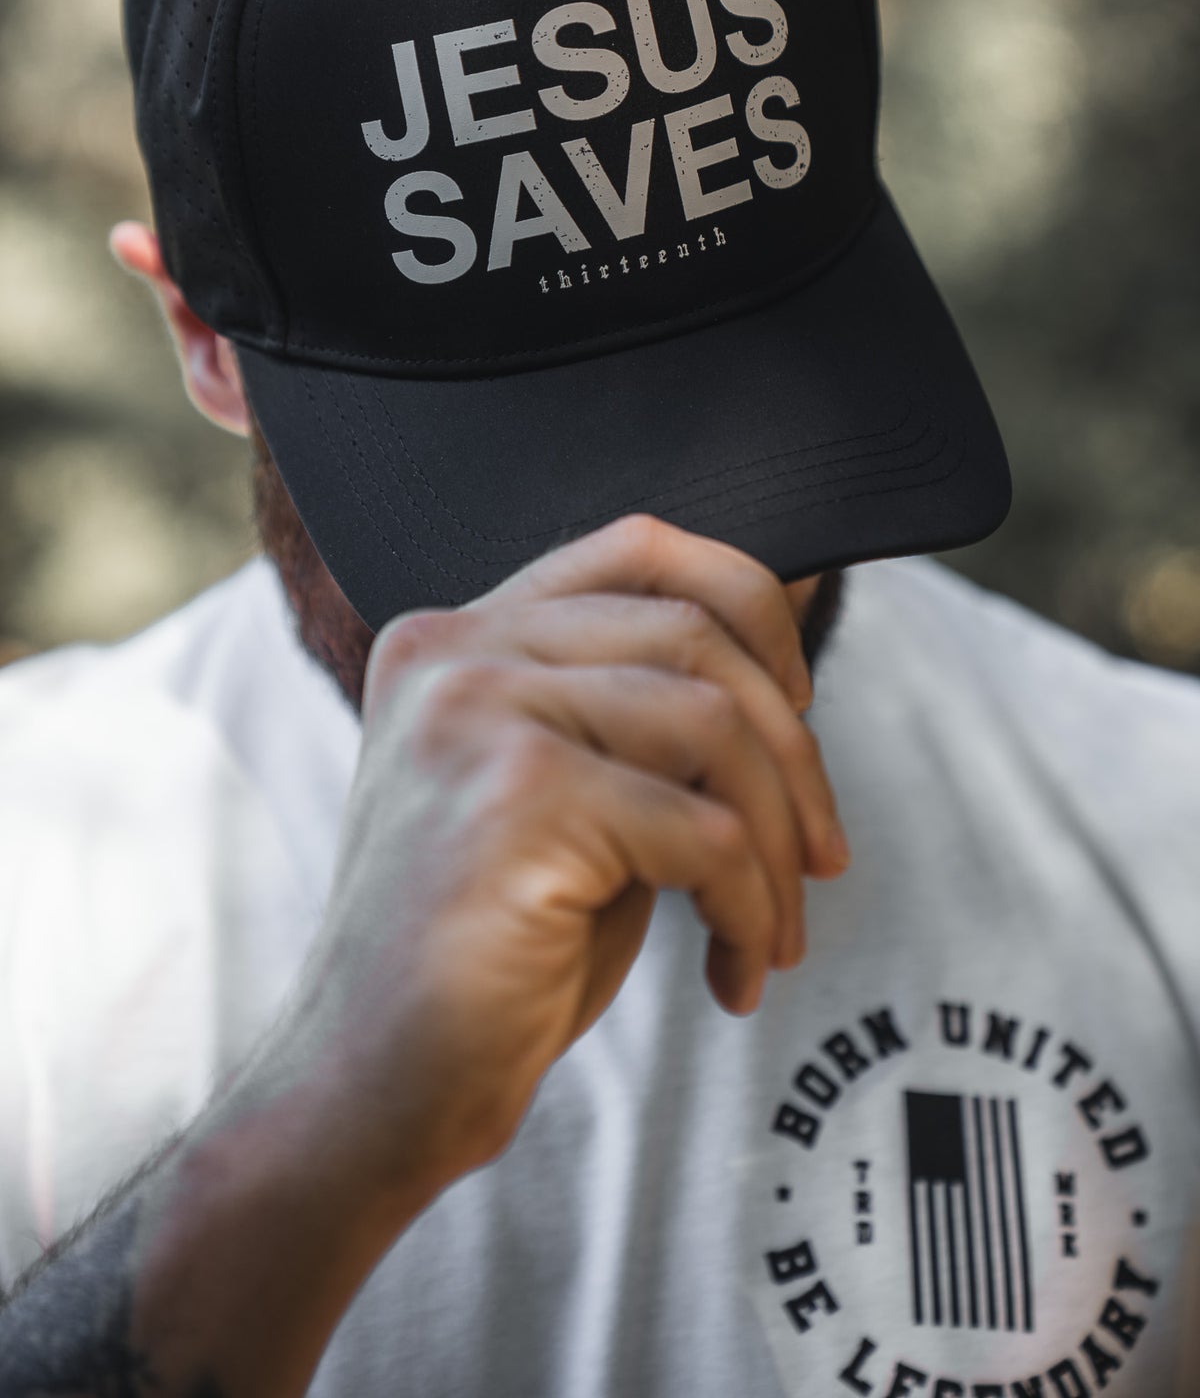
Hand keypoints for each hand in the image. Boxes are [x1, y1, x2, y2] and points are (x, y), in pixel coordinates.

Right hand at [274, 514, 847, 1225]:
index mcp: (457, 638)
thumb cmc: (489, 954)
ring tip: (772, 931)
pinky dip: (753, 911)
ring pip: (715, 726)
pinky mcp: (519, 799)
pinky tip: (734, 974)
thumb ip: (647, 709)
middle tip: (819, 854)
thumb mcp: (571, 797)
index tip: (796, 707)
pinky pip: (707, 835)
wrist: (373, 1094)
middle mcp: (456, 653)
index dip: (751, 605)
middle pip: (696, 631)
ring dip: (778, 843)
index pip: (640, 546)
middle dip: (793, 750)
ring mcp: (479, 715)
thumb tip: (794, 617)